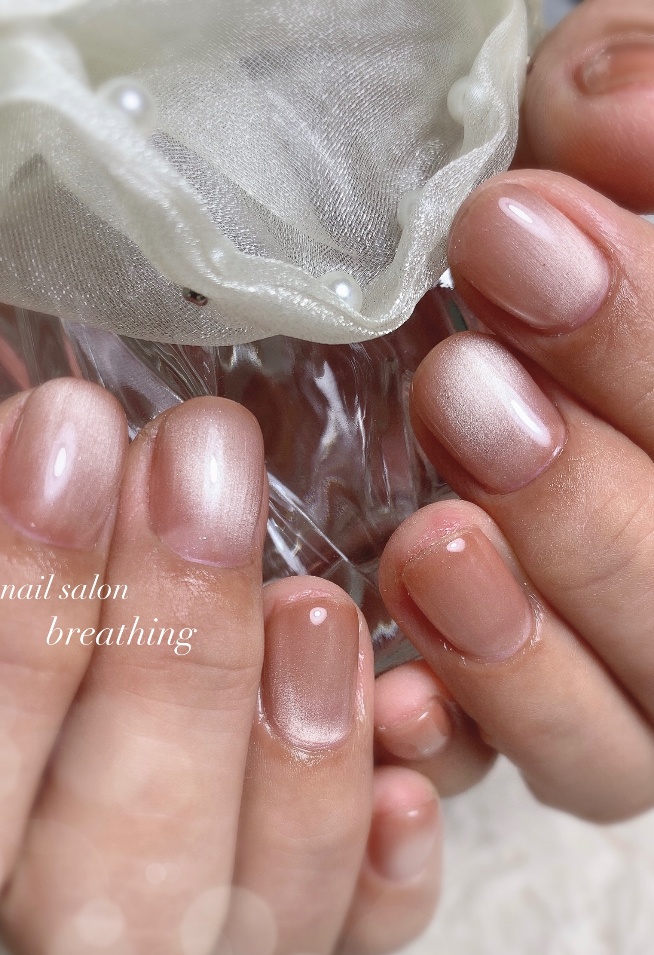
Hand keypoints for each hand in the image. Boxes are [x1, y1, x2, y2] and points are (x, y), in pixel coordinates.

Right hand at [0, 348, 440, 954]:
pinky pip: (356, 931)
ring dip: (295, 764)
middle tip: (205, 469)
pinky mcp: (297, 890)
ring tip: (317, 597)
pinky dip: (386, 853)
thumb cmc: (34, 490)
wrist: (138, 526)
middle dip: (169, 670)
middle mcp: (49, 892)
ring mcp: (187, 905)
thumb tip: (20, 433)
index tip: (64, 434)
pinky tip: (407, 714)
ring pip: (242, 945)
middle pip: (104, 903)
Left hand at [376, 0, 653, 821]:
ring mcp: (625, 666)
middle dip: (583, 496)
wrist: (481, 326)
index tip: (509, 230)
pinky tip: (391, 692)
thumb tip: (613, 111)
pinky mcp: (537, 720)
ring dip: (531, 641)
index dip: (646, 337)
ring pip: (627, 733)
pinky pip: (527, 777)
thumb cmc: (547, 238)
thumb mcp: (584, 153)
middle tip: (462, 390)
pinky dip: (466, 743)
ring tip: (429, 545)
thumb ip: (626, 111)